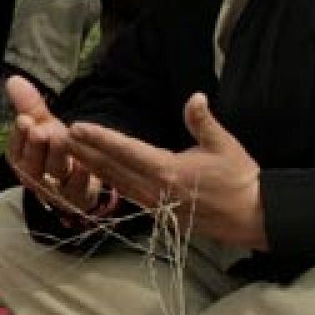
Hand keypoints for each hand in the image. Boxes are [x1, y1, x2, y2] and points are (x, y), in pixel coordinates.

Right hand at [5, 74, 101, 215]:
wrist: (81, 178)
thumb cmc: (55, 149)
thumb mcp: (43, 125)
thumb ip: (29, 105)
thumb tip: (13, 79)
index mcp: (21, 159)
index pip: (16, 149)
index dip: (20, 136)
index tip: (26, 120)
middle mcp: (34, 177)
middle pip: (32, 164)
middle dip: (36, 146)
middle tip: (41, 130)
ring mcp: (56, 190)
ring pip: (54, 173)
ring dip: (58, 155)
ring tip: (61, 138)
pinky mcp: (77, 198)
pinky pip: (78, 188)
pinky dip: (81, 177)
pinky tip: (83, 164)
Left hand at [66, 92, 265, 248]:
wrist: (254, 217)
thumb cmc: (241, 179)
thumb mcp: (225, 146)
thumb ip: (203, 122)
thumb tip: (195, 96)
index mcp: (170, 171)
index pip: (126, 151)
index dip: (99, 138)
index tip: (77, 127)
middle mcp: (157, 189)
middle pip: (112, 168)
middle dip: (84, 152)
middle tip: (59, 136)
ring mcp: (156, 204)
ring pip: (116, 183)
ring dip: (91, 168)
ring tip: (70, 152)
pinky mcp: (160, 213)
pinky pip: (127, 195)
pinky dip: (108, 183)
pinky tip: (96, 174)